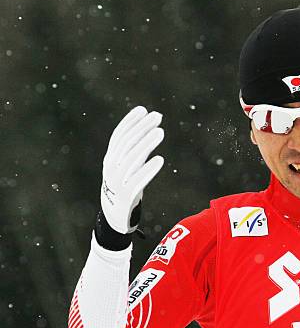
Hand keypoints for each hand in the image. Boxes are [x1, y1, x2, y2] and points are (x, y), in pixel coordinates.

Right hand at [101, 106, 164, 233]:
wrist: (114, 217)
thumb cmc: (124, 188)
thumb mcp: (129, 167)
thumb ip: (137, 150)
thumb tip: (150, 128)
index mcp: (110, 158)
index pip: (119, 136)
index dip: (130, 122)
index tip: (143, 110)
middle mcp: (111, 167)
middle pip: (127, 144)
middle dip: (142, 128)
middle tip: (157, 116)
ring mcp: (116, 182)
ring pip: (132, 159)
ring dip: (146, 144)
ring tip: (160, 132)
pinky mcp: (125, 196)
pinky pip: (137, 181)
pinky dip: (148, 169)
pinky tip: (160, 160)